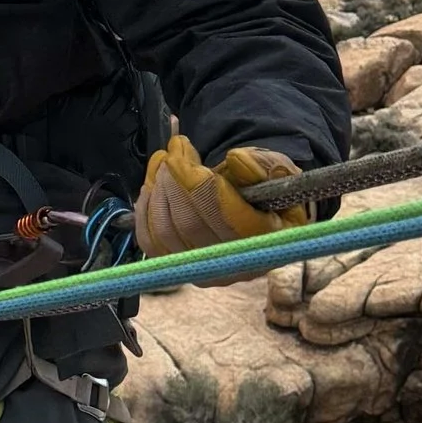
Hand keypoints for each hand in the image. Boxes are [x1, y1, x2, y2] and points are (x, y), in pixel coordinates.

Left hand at [136, 134, 302, 256]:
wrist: (261, 210)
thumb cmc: (269, 187)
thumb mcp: (276, 168)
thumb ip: (259, 164)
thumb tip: (234, 159)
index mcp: (268, 239)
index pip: (223, 215)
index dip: (195, 182)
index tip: (179, 152)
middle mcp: (236, 264)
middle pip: (189, 225)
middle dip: (172, 182)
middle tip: (170, 153)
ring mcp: (206, 271)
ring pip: (166, 233)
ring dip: (157, 192)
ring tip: (162, 164)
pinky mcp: (183, 267)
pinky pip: (151, 243)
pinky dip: (145, 212)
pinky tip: (150, 187)